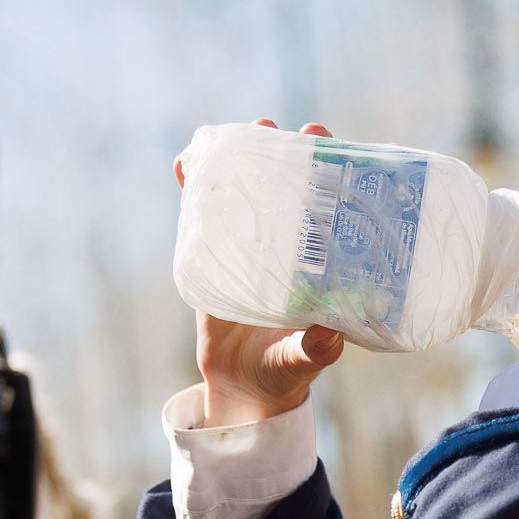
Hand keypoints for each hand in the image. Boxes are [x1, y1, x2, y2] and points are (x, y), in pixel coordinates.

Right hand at [187, 120, 346, 425]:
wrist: (242, 388)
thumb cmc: (286, 372)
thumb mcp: (305, 360)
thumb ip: (317, 350)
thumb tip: (329, 334)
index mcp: (324, 262)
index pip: (332, 205)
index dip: (331, 171)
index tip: (327, 145)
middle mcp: (293, 245)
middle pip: (290, 185)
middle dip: (284, 152)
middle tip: (275, 129)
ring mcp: (253, 244)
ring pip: (248, 191)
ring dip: (240, 158)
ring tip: (236, 132)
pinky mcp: (216, 254)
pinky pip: (205, 215)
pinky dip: (194, 188)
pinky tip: (185, 165)